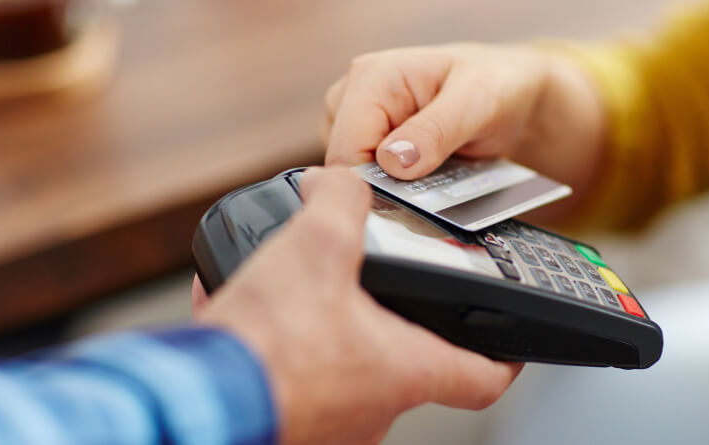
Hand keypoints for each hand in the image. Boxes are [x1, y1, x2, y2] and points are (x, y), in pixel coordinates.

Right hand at [198, 167, 521, 444]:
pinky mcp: (286, 420)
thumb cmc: (268, 348)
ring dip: (329, 329)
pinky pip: (290, 374)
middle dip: (393, 320)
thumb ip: (340, 203)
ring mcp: (330, 422)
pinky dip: (277, 343)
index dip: (504, 353)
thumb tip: (338, 181)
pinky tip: (244, 308)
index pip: (483, 376)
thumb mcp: (315, 248)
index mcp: (403, 370)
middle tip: (380, 287)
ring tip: (300, 293)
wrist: (201, 400)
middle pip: (406, 363)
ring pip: (343, 368)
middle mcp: (372, 409)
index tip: (508, 336)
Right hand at [322, 42, 606, 219]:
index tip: (409, 206)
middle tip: (431, 192)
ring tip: (434, 179)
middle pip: (343, 166)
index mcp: (373, 77)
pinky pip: (364, 176)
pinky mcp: (363, 139)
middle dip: (382, 189)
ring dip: (389, 190)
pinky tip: (424, 180)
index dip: (371, 185)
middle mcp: (352, 94)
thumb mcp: (478, 102)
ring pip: (352, 175)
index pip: (346, 149)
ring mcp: (353, 118)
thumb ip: (436, 130)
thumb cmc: (496, 85)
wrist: (509, 91)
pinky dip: (392, 188)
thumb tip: (393, 162)